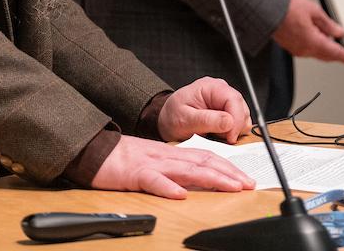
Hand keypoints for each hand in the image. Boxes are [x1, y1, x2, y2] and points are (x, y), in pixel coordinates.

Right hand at [92, 136, 254, 198]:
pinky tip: (180, 194)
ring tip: (230, 187)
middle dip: (229, 173)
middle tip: (248, 184)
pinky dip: (167, 187)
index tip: (245, 178)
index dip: (228, 167)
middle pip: (203, 162)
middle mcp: (167, 156)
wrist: (95, 149)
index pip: (206, 157)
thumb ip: (174, 166)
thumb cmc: (123, 157)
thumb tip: (196, 178)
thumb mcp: (154, 159)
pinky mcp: (134, 174)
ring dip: (211, 178)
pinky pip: (152, 181)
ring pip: (186, 170)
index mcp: (172, 153)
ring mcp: (152, 164)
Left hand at [158, 77, 251, 143]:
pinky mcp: (227, 111)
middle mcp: (221, 91)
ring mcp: (225, 101)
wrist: (167, 119)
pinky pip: (238, 122)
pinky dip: (231, 132)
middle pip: (242, 108)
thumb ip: (206, 120)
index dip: (236, 120)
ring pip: (243, 116)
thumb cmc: (172, 116)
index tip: (230, 137)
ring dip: (233, 130)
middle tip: (221, 138)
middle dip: (235, 127)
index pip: (234, 99)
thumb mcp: (184, 120)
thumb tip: (229, 122)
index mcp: (210, 87)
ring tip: (215, 135)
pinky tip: (217, 134)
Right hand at [272, 0, 343, 62]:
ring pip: (318, 53)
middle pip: (328, 56)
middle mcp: (306, 50)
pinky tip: (316, 35)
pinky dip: (316, 45)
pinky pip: (309, 50)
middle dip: (338, 52)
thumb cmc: (287, 10)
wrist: (268, 12)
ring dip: (326, 47)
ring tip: (328, 34)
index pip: (337, 53)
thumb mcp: (314, 11)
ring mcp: (298, 50)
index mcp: (314, 42)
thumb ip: (328, 24)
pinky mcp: (292, 48)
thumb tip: (338, 32)